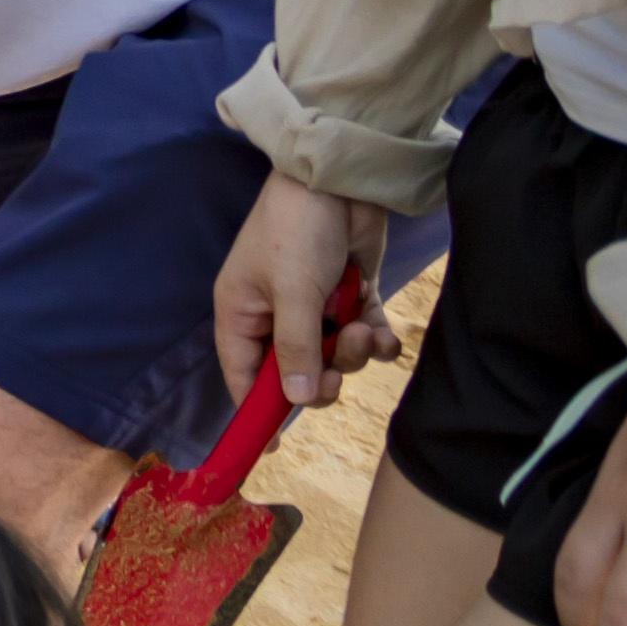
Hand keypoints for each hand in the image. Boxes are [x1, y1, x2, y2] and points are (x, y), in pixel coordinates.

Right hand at [211, 172, 396, 406]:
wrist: (338, 177)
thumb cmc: (297, 229)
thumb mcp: (293, 291)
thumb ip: (296, 348)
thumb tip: (294, 400)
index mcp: (241, 313)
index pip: (242, 375)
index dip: (256, 410)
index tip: (271, 448)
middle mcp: (274, 315)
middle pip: (296, 372)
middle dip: (322, 373)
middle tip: (337, 366)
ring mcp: (314, 306)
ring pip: (335, 355)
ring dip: (354, 351)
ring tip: (362, 327)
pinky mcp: (350, 295)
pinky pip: (364, 334)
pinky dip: (378, 338)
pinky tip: (385, 333)